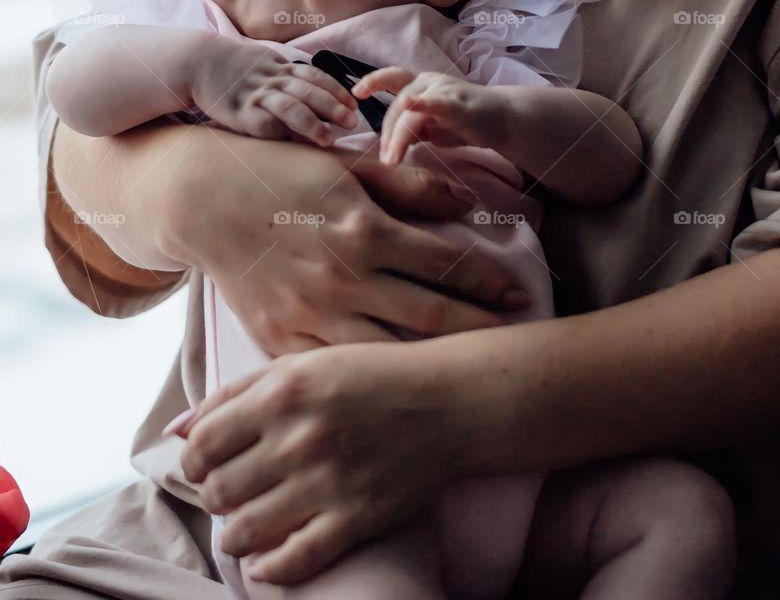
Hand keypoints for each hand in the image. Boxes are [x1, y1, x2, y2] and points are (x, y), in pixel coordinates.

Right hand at [172, 133, 530, 351]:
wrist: (203, 200)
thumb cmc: (281, 173)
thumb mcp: (347, 166)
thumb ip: (410, 184)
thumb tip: (469, 202)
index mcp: (364, 230)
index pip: (448, 263)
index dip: (491, 280)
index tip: (520, 292)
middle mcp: (343, 279)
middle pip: (432, 317)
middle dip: (481, 328)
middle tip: (518, 337)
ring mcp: (310, 317)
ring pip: (391, 353)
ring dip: (438, 361)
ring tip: (475, 367)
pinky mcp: (282, 342)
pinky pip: (340, 370)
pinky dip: (377, 378)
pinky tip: (406, 383)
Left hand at [175, 340, 473, 584]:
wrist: (448, 401)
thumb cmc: (371, 374)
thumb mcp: (302, 363)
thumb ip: (236, 392)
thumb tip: (176, 429)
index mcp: (281, 393)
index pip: (202, 444)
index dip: (194, 460)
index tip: (208, 462)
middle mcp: (299, 438)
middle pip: (218, 491)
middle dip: (213, 496)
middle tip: (228, 491)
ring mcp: (327, 482)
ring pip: (245, 531)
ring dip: (234, 535)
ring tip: (245, 525)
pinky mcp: (356, 518)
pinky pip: (294, 562)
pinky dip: (270, 570)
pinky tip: (266, 561)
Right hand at [191, 39, 358, 144]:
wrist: (197, 62)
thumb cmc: (235, 66)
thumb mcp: (265, 61)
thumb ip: (287, 74)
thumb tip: (316, 88)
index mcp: (280, 66)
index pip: (315, 76)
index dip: (337, 90)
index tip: (355, 104)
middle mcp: (271, 79)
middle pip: (309, 91)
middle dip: (333, 107)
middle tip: (352, 122)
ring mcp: (255, 95)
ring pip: (289, 106)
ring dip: (312, 123)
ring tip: (328, 139)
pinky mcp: (239, 112)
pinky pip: (262, 122)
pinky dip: (279, 131)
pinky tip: (293, 143)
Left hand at [353, 68, 511, 166]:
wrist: (503, 121)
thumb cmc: (466, 123)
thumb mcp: (432, 127)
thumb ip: (411, 129)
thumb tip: (389, 146)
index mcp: (421, 84)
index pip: (392, 78)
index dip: (373, 82)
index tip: (356, 93)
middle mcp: (430, 81)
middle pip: (397, 107)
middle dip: (388, 136)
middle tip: (386, 161)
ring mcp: (444, 90)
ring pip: (411, 112)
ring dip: (399, 138)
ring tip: (393, 161)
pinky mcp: (460, 104)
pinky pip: (437, 102)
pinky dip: (422, 102)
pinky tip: (410, 103)